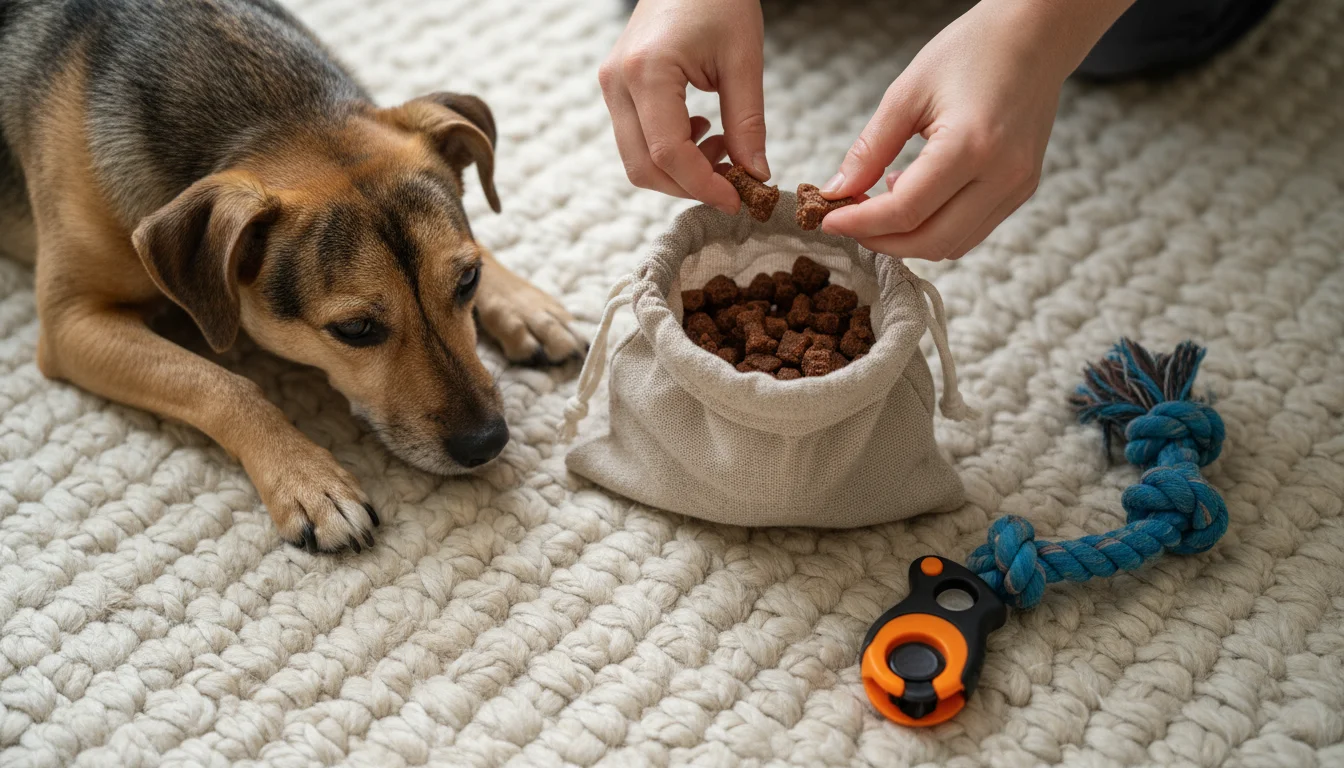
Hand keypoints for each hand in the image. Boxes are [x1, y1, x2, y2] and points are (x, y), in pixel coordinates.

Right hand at [598, 0, 767, 213]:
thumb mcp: (743, 59)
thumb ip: (748, 123)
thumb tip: (756, 176)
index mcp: (647, 71)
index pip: (668, 154)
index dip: (704, 186)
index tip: (739, 200)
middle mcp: (617, 82)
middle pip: (643, 167)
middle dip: (690, 187)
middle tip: (734, 182)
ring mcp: (611, 85)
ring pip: (636, 159)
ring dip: (680, 171)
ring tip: (724, 148)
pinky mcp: (616, 87)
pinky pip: (636, 139)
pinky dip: (669, 152)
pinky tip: (704, 131)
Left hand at [820, 0, 1130, 259]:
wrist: (1036, 36)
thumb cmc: (971, 51)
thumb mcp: (907, 93)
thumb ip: (871, 148)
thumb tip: (837, 190)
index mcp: (971, 145)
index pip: (906, 210)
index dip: (861, 223)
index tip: (830, 220)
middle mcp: (1002, 175)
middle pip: (930, 241)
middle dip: (882, 241)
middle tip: (850, 220)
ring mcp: (1018, 187)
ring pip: (952, 245)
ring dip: (909, 238)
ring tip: (881, 202)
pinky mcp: (1023, 190)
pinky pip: (972, 231)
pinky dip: (936, 228)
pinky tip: (916, 196)